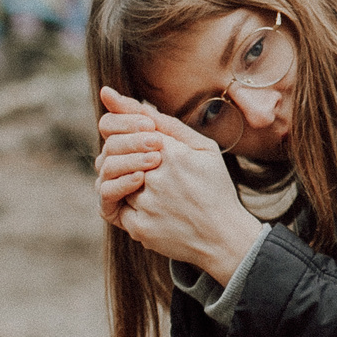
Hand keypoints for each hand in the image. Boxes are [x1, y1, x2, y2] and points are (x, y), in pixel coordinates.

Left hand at [93, 87, 265, 283]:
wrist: (225, 238)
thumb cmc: (213, 188)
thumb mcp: (203, 148)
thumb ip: (166, 123)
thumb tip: (117, 98)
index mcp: (173, 152)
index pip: (124, 129)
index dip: (122, 130)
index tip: (132, 136)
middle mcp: (157, 177)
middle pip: (112, 153)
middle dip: (119, 154)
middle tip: (140, 165)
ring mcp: (146, 204)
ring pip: (111, 180)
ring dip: (123, 178)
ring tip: (146, 184)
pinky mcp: (139, 228)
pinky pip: (114, 207)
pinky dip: (126, 202)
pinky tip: (149, 205)